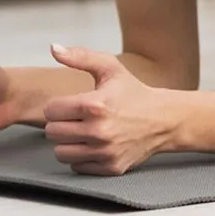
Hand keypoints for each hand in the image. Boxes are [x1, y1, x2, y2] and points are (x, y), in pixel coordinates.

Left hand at [45, 44, 175, 175]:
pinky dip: (82, 157)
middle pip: (52, 132)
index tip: (72, 104)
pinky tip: (95, 144)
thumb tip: (54, 48)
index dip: (59, 106)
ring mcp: (104, 151)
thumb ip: (81, 57)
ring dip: (69, 142)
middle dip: (62, 123)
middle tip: (79, 117)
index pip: (50, 111)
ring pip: (60, 152)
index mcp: (95, 105)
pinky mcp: (109, 167)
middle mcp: (98, 131)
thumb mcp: (111, 68)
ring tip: (84, 131)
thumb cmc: (135, 93)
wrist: (164, 119)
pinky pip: (76, 167)